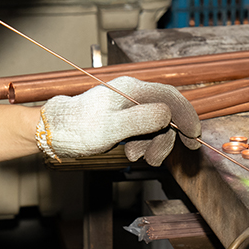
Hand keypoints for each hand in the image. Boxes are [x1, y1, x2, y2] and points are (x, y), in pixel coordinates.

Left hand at [36, 76, 200, 165]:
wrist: (55, 133)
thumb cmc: (78, 129)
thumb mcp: (111, 128)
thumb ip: (141, 120)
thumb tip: (167, 114)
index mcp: (131, 89)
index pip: (170, 97)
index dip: (186, 115)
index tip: (194, 136)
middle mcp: (133, 94)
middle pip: (165, 114)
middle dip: (164, 138)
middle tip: (155, 158)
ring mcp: (129, 106)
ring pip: (156, 125)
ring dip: (152, 145)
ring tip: (135, 157)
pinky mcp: (125, 118)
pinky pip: (145, 130)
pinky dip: (143, 144)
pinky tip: (131, 153)